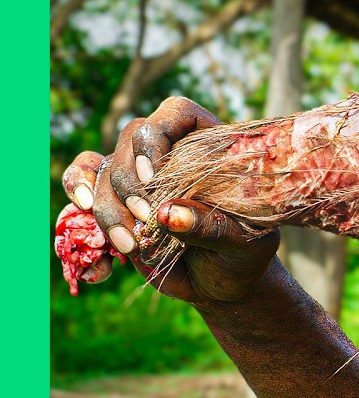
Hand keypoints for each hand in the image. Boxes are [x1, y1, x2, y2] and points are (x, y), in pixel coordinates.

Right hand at [60, 96, 281, 305]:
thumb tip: (167, 213)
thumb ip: (211, 227)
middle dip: (130, 182)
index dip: (157, 138)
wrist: (221, 283)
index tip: (153, 178)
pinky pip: (80, 183)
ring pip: (104, 169)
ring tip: (129, 246)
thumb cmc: (241, 255)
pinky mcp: (115, 199)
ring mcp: (138, 174)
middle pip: (131, 139)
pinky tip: (88, 221)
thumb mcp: (241, 244)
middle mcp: (170, 152)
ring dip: (107, 207)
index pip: (177, 114)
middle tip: (147, 220)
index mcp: (210, 147)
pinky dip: (78, 201)